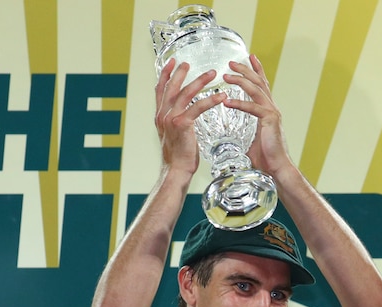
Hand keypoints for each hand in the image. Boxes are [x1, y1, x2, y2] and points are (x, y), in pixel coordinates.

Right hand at [154, 59, 225, 176]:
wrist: (176, 170)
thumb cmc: (178, 156)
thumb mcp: (174, 134)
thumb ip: (176, 121)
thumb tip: (183, 115)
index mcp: (160, 116)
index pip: (160, 90)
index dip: (165, 75)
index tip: (171, 63)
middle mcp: (163, 115)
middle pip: (171, 88)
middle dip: (180, 73)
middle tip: (188, 62)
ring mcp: (171, 119)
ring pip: (185, 93)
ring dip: (200, 81)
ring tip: (212, 73)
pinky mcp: (182, 124)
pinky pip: (198, 107)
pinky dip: (210, 100)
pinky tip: (221, 95)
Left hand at [222, 55, 292, 178]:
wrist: (276, 169)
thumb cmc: (264, 157)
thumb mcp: (250, 139)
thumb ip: (243, 131)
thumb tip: (230, 134)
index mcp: (267, 110)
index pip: (261, 85)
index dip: (256, 70)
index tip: (249, 57)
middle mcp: (271, 108)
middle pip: (259, 82)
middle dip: (245, 70)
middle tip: (231, 61)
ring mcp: (272, 113)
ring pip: (256, 90)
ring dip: (241, 80)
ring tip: (226, 74)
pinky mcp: (270, 120)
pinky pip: (253, 108)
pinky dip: (240, 103)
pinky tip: (227, 101)